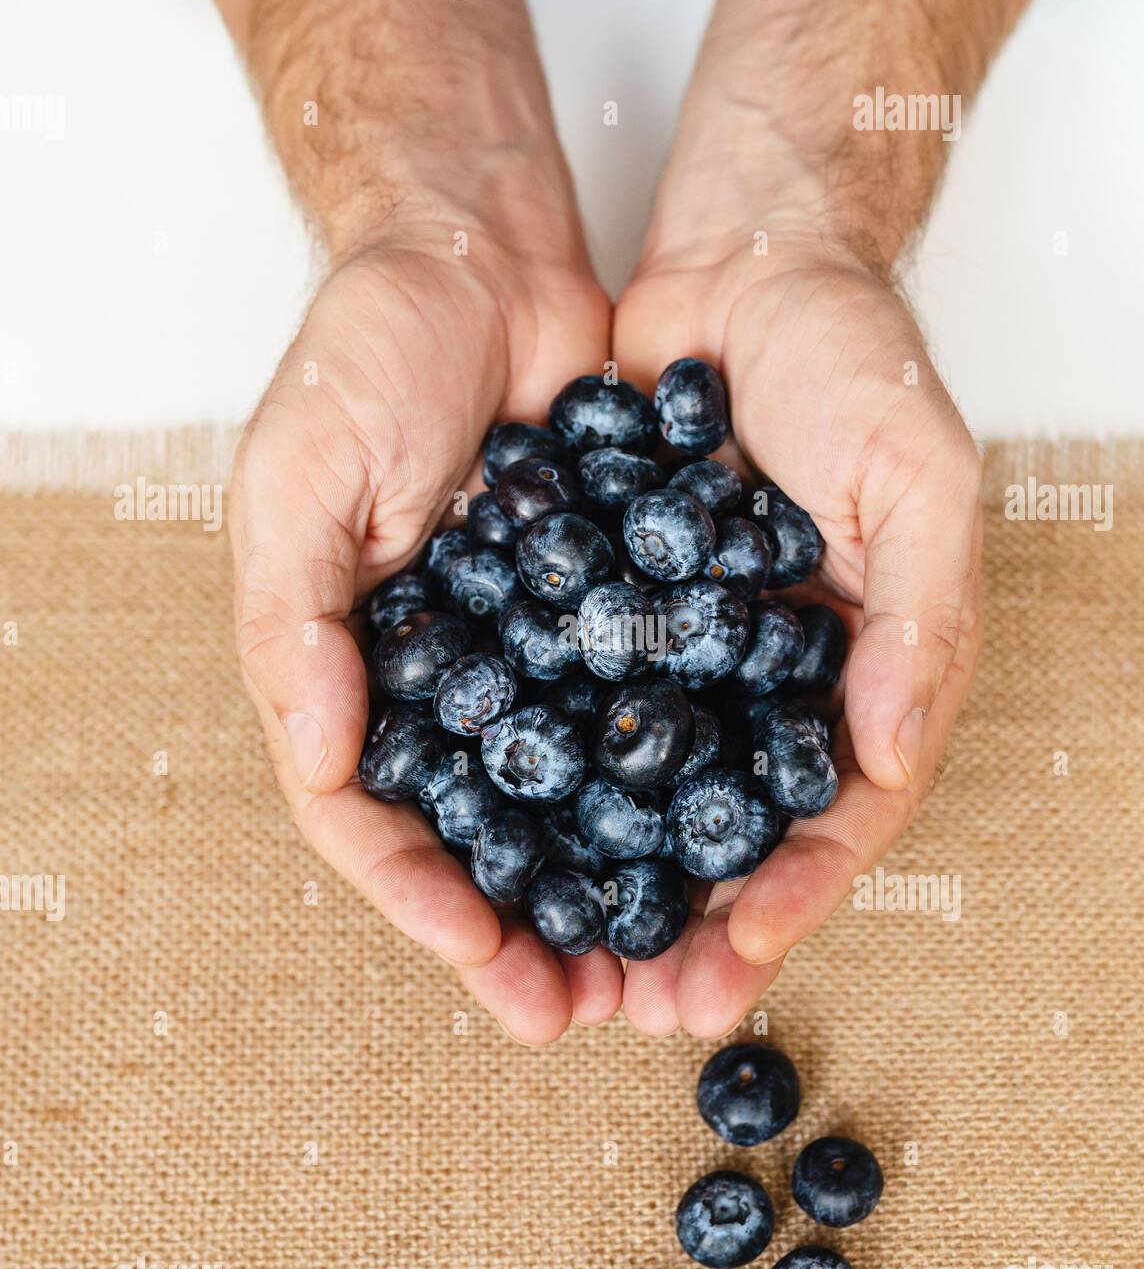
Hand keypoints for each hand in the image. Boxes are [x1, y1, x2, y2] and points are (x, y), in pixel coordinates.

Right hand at [229, 228, 617, 1042]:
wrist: (485, 257)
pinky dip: (681, 781)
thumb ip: (296, 629)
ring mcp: (539, 652)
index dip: (428, 905)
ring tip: (667, 964)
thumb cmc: (365, 359)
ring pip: (580, 800)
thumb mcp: (295, 485)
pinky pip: (653, 710)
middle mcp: (451, 683)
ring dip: (617, 886)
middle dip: (536, 931)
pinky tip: (723, 841)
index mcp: (359, 676)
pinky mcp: (623, 609)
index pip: (381, 825)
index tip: (493, 966)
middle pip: (489, 839)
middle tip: (594, 1010)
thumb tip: (329, 768)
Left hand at [613, 246, 982, 1036]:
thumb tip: (886, 757)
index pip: (831, 815)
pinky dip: (537, 775)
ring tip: (558, 961)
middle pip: (725, 832)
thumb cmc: (854, 361)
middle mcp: (761, 681)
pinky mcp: (596, 607)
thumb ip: (920, 620)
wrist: (742, 264)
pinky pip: (566, 703)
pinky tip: (496, 836)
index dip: (791, 897)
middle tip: (638, 1008)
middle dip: (687, 924)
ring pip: (637, 793)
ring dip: (603, 879)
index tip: (736, 963)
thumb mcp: (920, 480)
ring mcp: (676, 650)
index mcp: (853, 673)